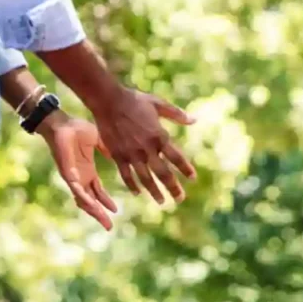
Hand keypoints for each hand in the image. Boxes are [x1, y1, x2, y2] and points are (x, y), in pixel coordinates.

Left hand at [39, 112, 118, 229]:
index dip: (105, 202)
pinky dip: (85, 199)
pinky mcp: (67, 173)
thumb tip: (119, 154)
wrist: (61, 122)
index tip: (115, 211)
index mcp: (87, 171)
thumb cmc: (76, 129)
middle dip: (100, 214)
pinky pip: (76, 189)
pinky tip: (93, 206)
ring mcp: (72, 177)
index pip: (97, 192)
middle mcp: (80, 177)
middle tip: (109, 227)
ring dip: (94, 211)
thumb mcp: (98, 140)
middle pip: (91, 201)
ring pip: (83, 200)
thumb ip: (107, 149)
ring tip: (104, 221)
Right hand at [91, 87, 196, 203]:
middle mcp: (147, 148)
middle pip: (164, 173)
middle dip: (173, 188)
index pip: (177, 158)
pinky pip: (126, 175)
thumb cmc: (135, 100)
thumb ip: (176, 114)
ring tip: (162, 201)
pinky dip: (132, 185)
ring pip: (146, 178)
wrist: (108, 100)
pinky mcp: (117, 155)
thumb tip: (194, 120)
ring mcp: (132, 154)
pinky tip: (137, 193)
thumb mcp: (158, 104)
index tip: (193, 178)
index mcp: (159, 136)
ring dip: (155, 191)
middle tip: (180, 199)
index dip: (185, 169)